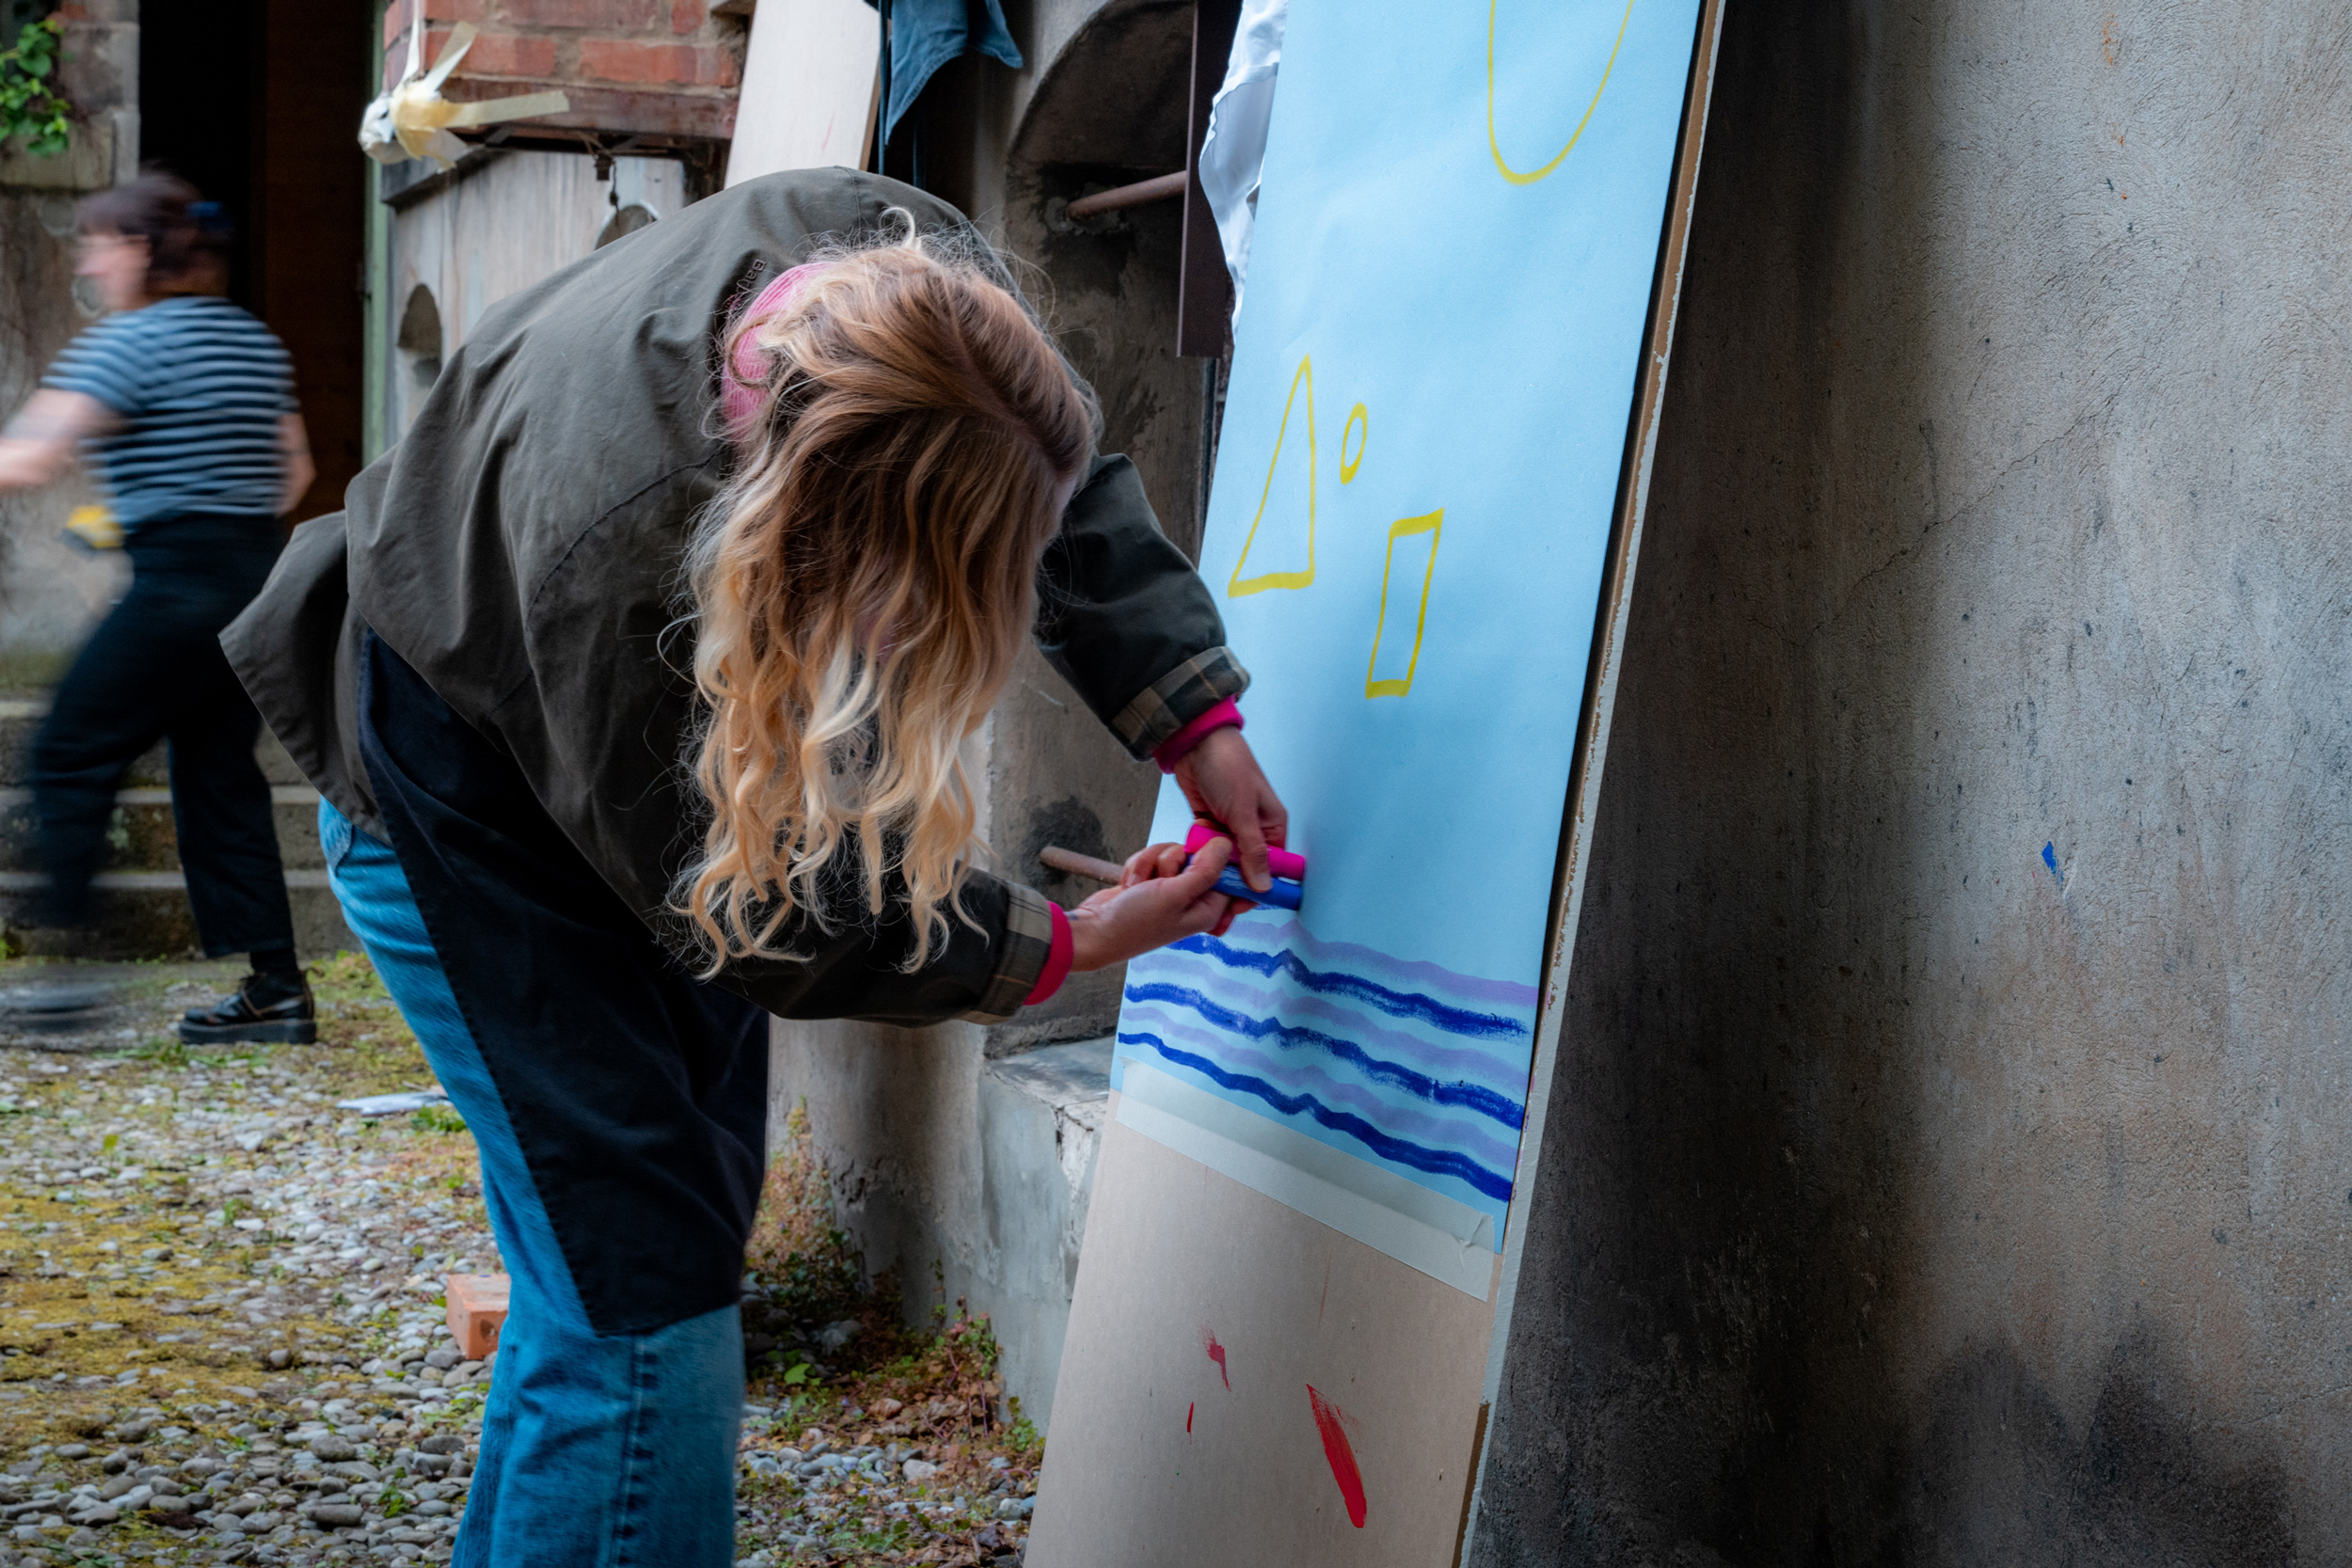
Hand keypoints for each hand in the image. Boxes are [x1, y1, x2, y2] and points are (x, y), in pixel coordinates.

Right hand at [1067, 838, 1238, 970]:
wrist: (1095, 929)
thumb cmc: (1136, 922)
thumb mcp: (1175, 895)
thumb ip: (1206, 870)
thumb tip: (1227, 844)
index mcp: (1209, 908)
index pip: (1230, 873)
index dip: (1215, 856)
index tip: (1197, 852)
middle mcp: (1194, 898)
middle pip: (1199, 856)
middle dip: (1173, 860)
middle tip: (1162, 878)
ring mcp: (1172, 889)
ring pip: (1172, 853)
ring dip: (1152, 862)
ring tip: (1139, 885)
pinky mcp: (1153, 881)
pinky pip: (1153, 857)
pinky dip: (1140, 866)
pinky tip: (1130, 885)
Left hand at [1170, 727, 1289, 892]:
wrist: (1195, 743)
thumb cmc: (1228, 768)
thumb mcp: (1243, 812)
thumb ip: (1252, 851)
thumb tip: (1263, 886)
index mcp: (1271, 825)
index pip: (1270, 866)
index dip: (1257, 888)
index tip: (1241, 906)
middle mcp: (1252, 830)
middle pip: (1245, 868)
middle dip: (1231, 886)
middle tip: (1216, 906)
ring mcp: (1229, 828)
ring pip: (1222, 861)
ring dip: (1212, 872)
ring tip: (1199, 892)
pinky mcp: (1207, 824)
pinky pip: (1205, 850)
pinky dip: (1198, 857)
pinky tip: (1189, 869)